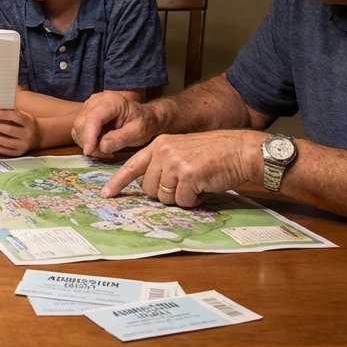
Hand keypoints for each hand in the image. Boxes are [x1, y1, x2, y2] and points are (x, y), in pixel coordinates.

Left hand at [0, 108, 39, 156]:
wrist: (39, 136)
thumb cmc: (26, 123)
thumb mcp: (23, 115)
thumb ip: (12, 112)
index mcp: (29, 122)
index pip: (18, 118)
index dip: (6, 114)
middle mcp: (28, 134)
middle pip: (10, 130)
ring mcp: (24, 145)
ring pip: (6, 142)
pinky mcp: (19, 153)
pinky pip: (5, 151)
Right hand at [72, 91, 157, 159]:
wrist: (144, 118)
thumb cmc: (143, 123)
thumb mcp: (138, 132)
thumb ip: (121, 138)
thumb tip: (102, 146)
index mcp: (110, 101)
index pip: (93, 118)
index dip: (88, 135)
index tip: (89, 151)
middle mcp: (95, 101)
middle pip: (81, 124)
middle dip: (89, 142)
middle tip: (107, 154)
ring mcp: (88, 107)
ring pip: (77, 129)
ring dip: (87, 144)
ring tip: (106, 151)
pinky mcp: (84, 116)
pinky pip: (78, 131)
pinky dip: (86, 142)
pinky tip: (100, 146)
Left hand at [101, 131, 265, 205]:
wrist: (239, 150)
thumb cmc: (213, 154)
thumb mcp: (181, 150)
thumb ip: (163, 164)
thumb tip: (150, 188)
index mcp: (159, 145)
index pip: (132, 165)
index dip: (118, 181)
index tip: (106, 193)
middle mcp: (163, 152)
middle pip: (149, 189)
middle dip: (166, 194)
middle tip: (185, 185)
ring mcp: (175, 163)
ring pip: (165, 198)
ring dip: (182, 197)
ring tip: (197, 183)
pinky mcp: (188, 175)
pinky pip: (183, 201)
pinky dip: (195, 200)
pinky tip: (205, 187)